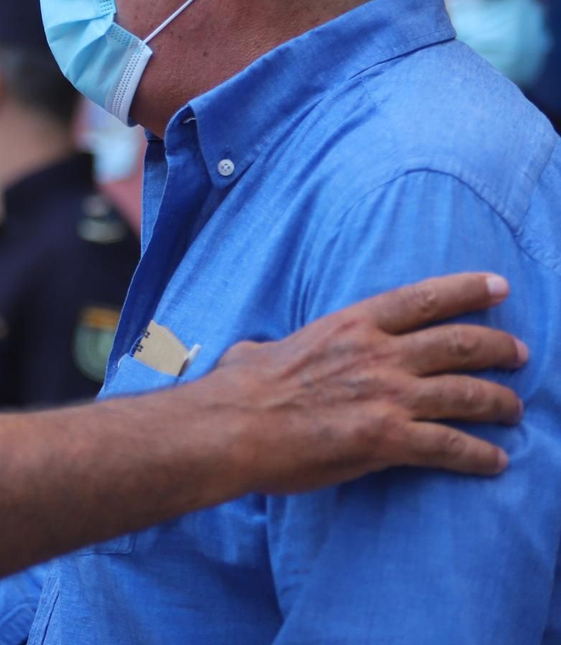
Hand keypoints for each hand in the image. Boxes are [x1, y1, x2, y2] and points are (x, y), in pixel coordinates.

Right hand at [195, 272, 524, 493]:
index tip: (499, 287)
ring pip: (468, 393)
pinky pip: (451, 446)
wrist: (231, 427)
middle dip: (499, 347)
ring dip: (500, 402)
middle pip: (460, 344)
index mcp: (350, 325)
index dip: (467, 290)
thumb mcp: (258, 350)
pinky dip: (480, 455)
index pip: (423, 299)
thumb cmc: (237, 389)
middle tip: (519, 354)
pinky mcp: (387, 439)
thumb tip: (253, 354)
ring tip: (514, 410)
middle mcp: (378, 354)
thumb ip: (272, 347)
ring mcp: (387, 396)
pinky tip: (494, 462)